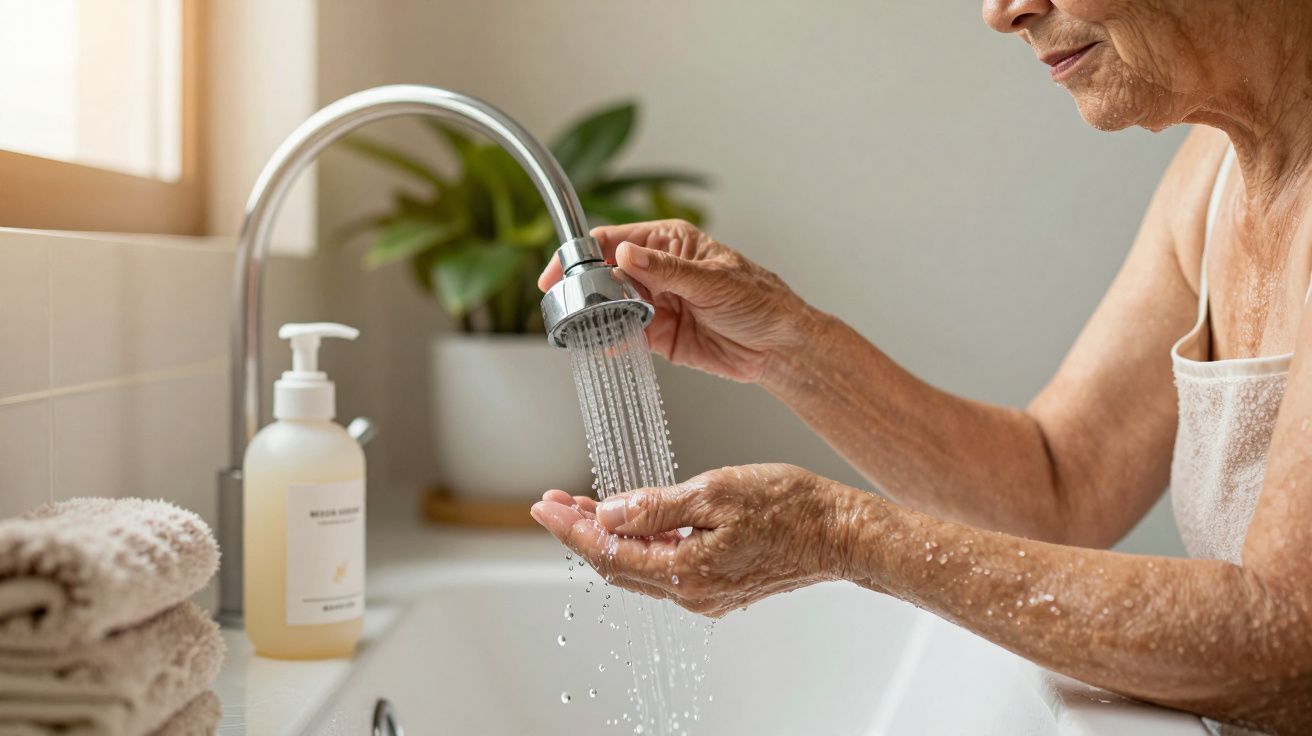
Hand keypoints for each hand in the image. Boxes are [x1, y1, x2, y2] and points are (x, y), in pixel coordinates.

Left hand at [530, 464, 857, 616]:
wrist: (841, 531)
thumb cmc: (790, 507)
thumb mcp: (715, 491)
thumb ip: (657, 506)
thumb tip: (609, 513)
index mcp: (687, 571)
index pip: (608, 554)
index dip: (572, 529)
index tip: (545, 506)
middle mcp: (691, 593)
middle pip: (617, 566)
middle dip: (581, 532)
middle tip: (554, 502)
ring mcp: (705, 592)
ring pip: (639, 567)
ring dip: (609, 536)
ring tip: (583, 506)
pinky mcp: (719, 584)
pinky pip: (665, 566)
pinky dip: (640, 542)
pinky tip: (633, 519)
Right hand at [538, 219, 814, 382]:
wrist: (779, 346)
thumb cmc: (759, 301)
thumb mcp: (713, 281)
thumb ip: (667, 270)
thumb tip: (626, 256)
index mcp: (669, 243)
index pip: (613, 240)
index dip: (582, 254)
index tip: (559, 273)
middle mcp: (657, 271)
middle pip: (605, 274)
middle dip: (585, 289)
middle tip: (573, 306)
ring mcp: (655, 303)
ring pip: (611, 306)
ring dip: (597, 316)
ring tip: (586, 327)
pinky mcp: (658, 335)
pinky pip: (625, 335)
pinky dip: (612, 339)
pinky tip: (606, 344)